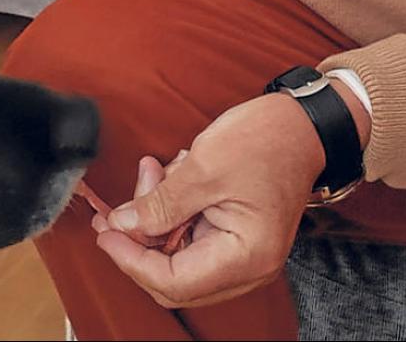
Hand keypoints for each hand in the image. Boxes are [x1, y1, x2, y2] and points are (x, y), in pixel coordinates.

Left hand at [92, 90, 360, 309]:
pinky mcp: (234, 234)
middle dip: (141, 238)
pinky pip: (190, 234)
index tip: (104, 232)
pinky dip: (172, 209)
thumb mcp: (204, 167)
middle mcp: (248, 266)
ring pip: (178, 254)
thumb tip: (121, 225)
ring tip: (153, 170)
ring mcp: (241, 252)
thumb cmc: (265, 140)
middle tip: (115, 206)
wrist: (301, 123)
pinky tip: (170, 173)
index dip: (132, 259)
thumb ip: (160, 204)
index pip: (173, 281)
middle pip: (173, 276)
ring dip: (155, 216)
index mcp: (246, 258)